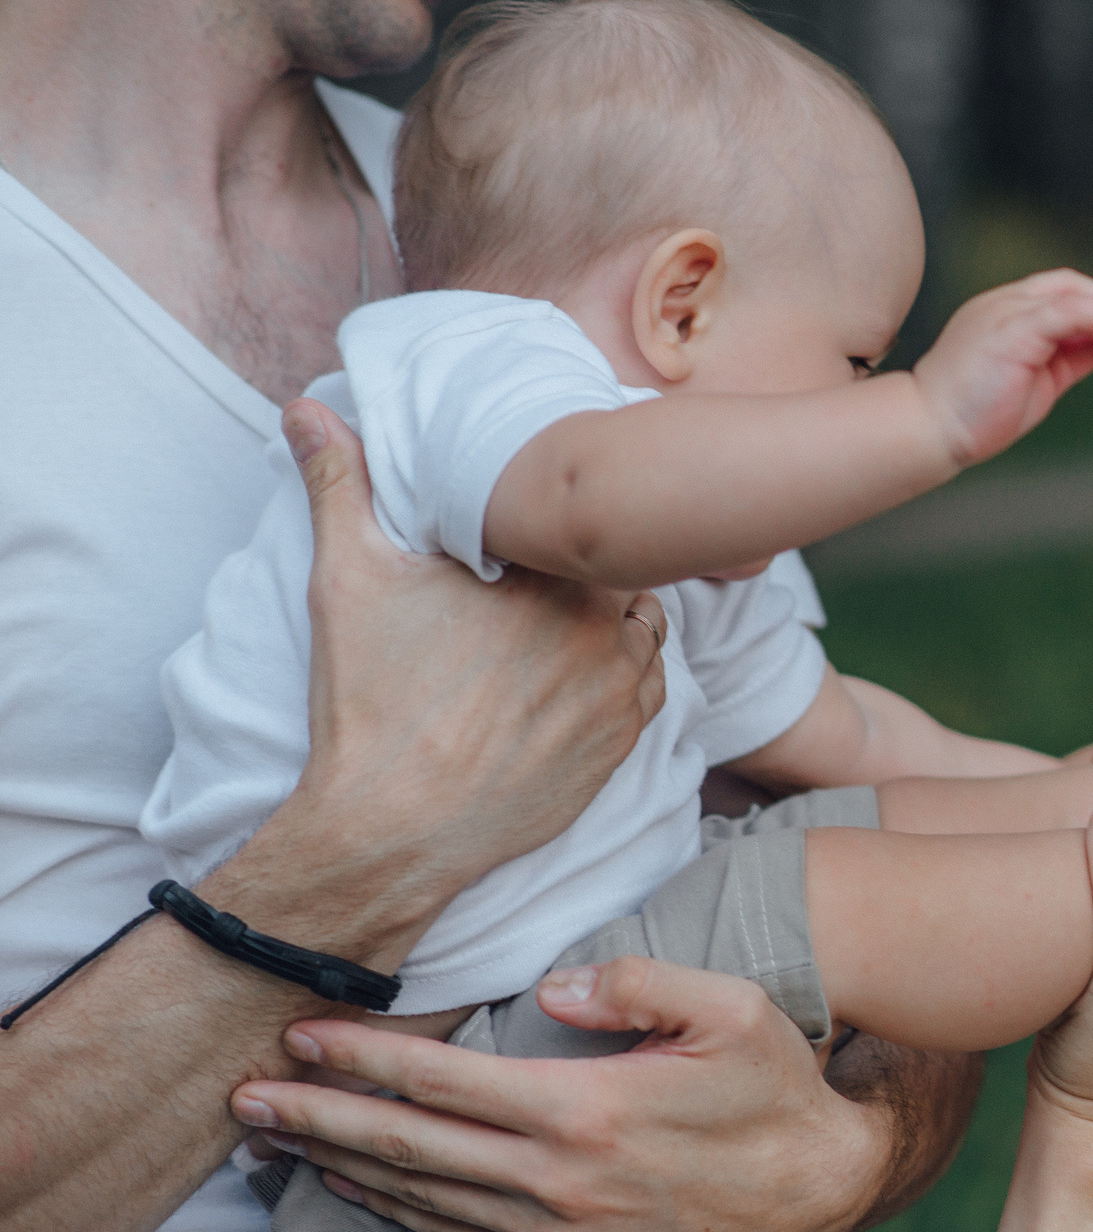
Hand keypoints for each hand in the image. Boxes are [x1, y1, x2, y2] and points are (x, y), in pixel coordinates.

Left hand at [229, 958, 907, 1231]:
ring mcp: (559, 1229)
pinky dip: (394, 1210)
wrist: (821, 1188)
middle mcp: (558, 1182)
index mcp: (586, 1112)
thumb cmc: (776, 1085)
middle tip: (241, 1098)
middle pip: (407, 1148)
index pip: (443, 1084)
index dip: (361, 1058)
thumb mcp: (730, 1007)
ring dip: (339, 1167)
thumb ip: (635, 982)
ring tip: (273, 1140)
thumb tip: (554, 985)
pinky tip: (354, 1188)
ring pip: (421, 1198)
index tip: (298, 1033)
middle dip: (316, 1120)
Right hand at [260, 400, 668, 945]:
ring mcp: (620, 683)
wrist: (396, 824)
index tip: (536, 530)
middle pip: (622, 566)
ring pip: (641, 623)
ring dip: (612, 619)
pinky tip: (572, 680)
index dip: (566, 520)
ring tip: (554, 631)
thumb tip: (304, 407)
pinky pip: (649, 685)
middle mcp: (599, 621)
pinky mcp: (626, 739)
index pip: (588, 515)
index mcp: (544, 569)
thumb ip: (340, 483)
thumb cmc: (372, 700)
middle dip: (589, 568)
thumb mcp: (348, 579)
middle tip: (543, 581)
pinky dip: (622, 675)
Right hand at [910, 269, 1092, 468]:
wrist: (931, 431)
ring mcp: (1007, 312)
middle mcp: (1006, 304)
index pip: (1067, 297)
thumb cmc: (979, 414)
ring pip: (1077, 300)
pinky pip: (1068, 312)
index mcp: (1009, 314)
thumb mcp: (1040, 381)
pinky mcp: (1012, 328)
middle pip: (1076, 291)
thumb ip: (1071, 357)